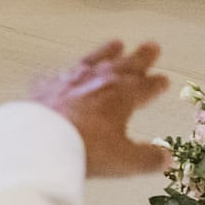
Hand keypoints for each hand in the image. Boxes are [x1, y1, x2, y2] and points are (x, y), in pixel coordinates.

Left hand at [28, 41, 172, 176]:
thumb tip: (164, 158)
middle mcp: (99, 81)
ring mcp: (71, 80)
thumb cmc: (83, 147)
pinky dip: (69, 71)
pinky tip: (67, 70)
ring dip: (107, 52)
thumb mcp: (124, 160)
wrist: (39, 140)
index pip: (146, 86)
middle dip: (140, 57)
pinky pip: (61, 73)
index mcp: (122, 95)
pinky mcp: (47, 85)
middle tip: (152, 46)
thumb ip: (147, 158)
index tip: (163, 80)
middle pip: (125, 65)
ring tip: (115, 44)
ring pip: (94, 60)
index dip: (156, 84)